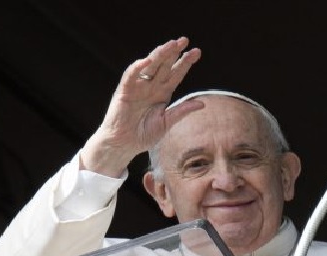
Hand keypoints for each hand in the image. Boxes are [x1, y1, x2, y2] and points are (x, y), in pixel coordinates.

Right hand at [80, 37, 201, 176]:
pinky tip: (148, 60)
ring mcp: (138, 87)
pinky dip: (138, 67)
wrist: (123, 145)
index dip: (185, 63)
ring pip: (150, 66)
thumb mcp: (166, 122)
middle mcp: (151, 86)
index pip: (176, 74)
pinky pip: (131, 75)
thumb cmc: (143, 135)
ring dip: (160, 54)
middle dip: (174, 52)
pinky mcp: (125, 90)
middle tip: (185, 40)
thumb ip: (181, 111)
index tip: (196, 52)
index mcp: (162, 93)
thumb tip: (202, 103)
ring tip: (171, 44)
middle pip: (165, 65)